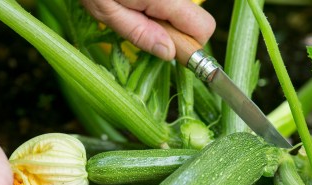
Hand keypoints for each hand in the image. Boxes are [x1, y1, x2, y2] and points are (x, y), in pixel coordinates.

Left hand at [81, 0, 215, 59]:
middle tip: (149, 30)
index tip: (168, 50)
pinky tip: (138, 2)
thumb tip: (169, 52)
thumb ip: (140, 33)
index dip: (189, 46)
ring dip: (167, 18)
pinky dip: (161, 7)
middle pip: (200, 20)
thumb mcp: (108, 12)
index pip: (203, 28)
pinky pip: (174, 2)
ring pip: (185, 10)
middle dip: (180, 33)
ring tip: (136, 10)